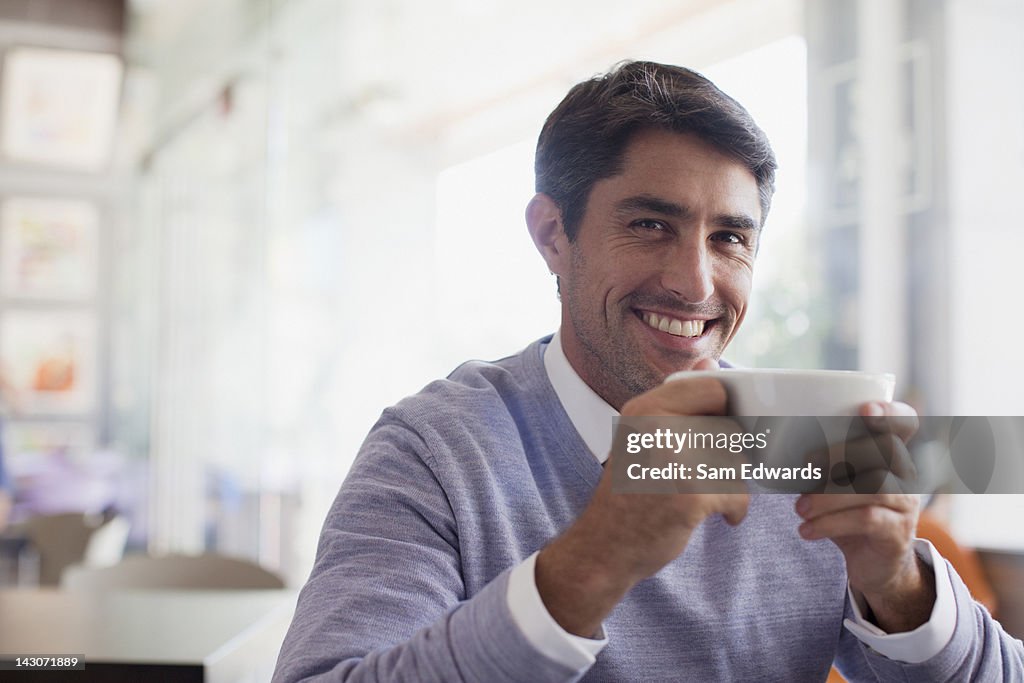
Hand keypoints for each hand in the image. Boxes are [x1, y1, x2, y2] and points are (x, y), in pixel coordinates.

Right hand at [536, 360, 748, 636]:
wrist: (603, 545)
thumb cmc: (630, 491)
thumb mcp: (644, 437)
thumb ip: (678, 403)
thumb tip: (711, 363)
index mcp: (644, 407)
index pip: (713, 387)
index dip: (725, 411)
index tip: (719, 434)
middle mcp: (655, 425)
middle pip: (729, 428)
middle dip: (729, 457)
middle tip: (711, 475)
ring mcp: (672, 457)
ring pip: (736, 461)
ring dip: (731, 484)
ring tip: (709, 496)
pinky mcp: (689, 492)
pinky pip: (736, 493)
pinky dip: (734, 509)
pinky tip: (721, 516)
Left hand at [795, 401, 934, 632]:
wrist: (873, 564)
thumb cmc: (847, 513)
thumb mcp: (832, 483)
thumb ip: (817, 463)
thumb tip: (768, 444)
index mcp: (891, 455)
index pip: (905, 423)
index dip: (891, 412)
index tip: (865, 409)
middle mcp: (906, 475)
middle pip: (887, 450)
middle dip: (842, 453)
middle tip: (806, 466)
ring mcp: (906, 505)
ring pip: (875, 487)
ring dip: (829, 495)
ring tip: (799, 509)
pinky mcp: (897, 534)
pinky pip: (868, 519)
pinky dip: (831, 523)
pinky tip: (807, 530)